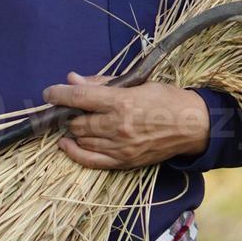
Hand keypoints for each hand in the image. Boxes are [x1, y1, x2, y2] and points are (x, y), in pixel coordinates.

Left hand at [41, 71, 209, 169]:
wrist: (192, 125)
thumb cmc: (165, 99)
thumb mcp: (136, 83)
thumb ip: (102, 83)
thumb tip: (72, 79)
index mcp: (122, 102)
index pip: (79, 98)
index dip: (59, 94)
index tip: (49, 92)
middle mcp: (118, 126)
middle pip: (77, 121)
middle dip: (67, 114)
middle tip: (65, 107)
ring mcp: (120, 147)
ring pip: (81, 139)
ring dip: (72, 130)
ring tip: (72, 121)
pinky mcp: (124, 162)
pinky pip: (90, 161)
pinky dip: (74, 152)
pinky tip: (67, 144)